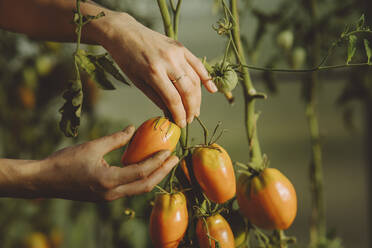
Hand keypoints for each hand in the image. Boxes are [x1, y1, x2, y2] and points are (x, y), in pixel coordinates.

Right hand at [31, 126, 178, 201]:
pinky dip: (141, 180)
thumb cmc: (65, 162)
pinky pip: (129, 189)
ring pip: (138, 190)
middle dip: (163, 172)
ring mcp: (108, 197)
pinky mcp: (105, 197)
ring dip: (154, 177)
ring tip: (164, 164)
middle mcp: (111, 193)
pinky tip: (145, 168)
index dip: (157, 161)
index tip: (169, 151)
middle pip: (145, 185)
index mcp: (109, 180)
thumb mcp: (92, 146)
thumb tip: (133, 129)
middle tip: (175, 160)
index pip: (141, 172)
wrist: (44, 180)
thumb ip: (116, 139)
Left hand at [100, 13, 217, 126]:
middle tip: (190, 120)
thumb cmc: (127, 59)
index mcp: (154, 72)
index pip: (173, 99)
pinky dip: (206, 78)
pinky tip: (212, 90)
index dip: (180, 115)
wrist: (125, 33)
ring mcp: (177, 53)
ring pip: (195, 80)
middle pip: (187, 91)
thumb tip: (171, 114)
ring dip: (197, 98)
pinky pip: (198, 64)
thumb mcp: (138, 82)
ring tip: (195, 110)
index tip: (181, 124)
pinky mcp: (181, 47)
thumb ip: (157, 98)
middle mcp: (168, 62)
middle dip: (191, 109)